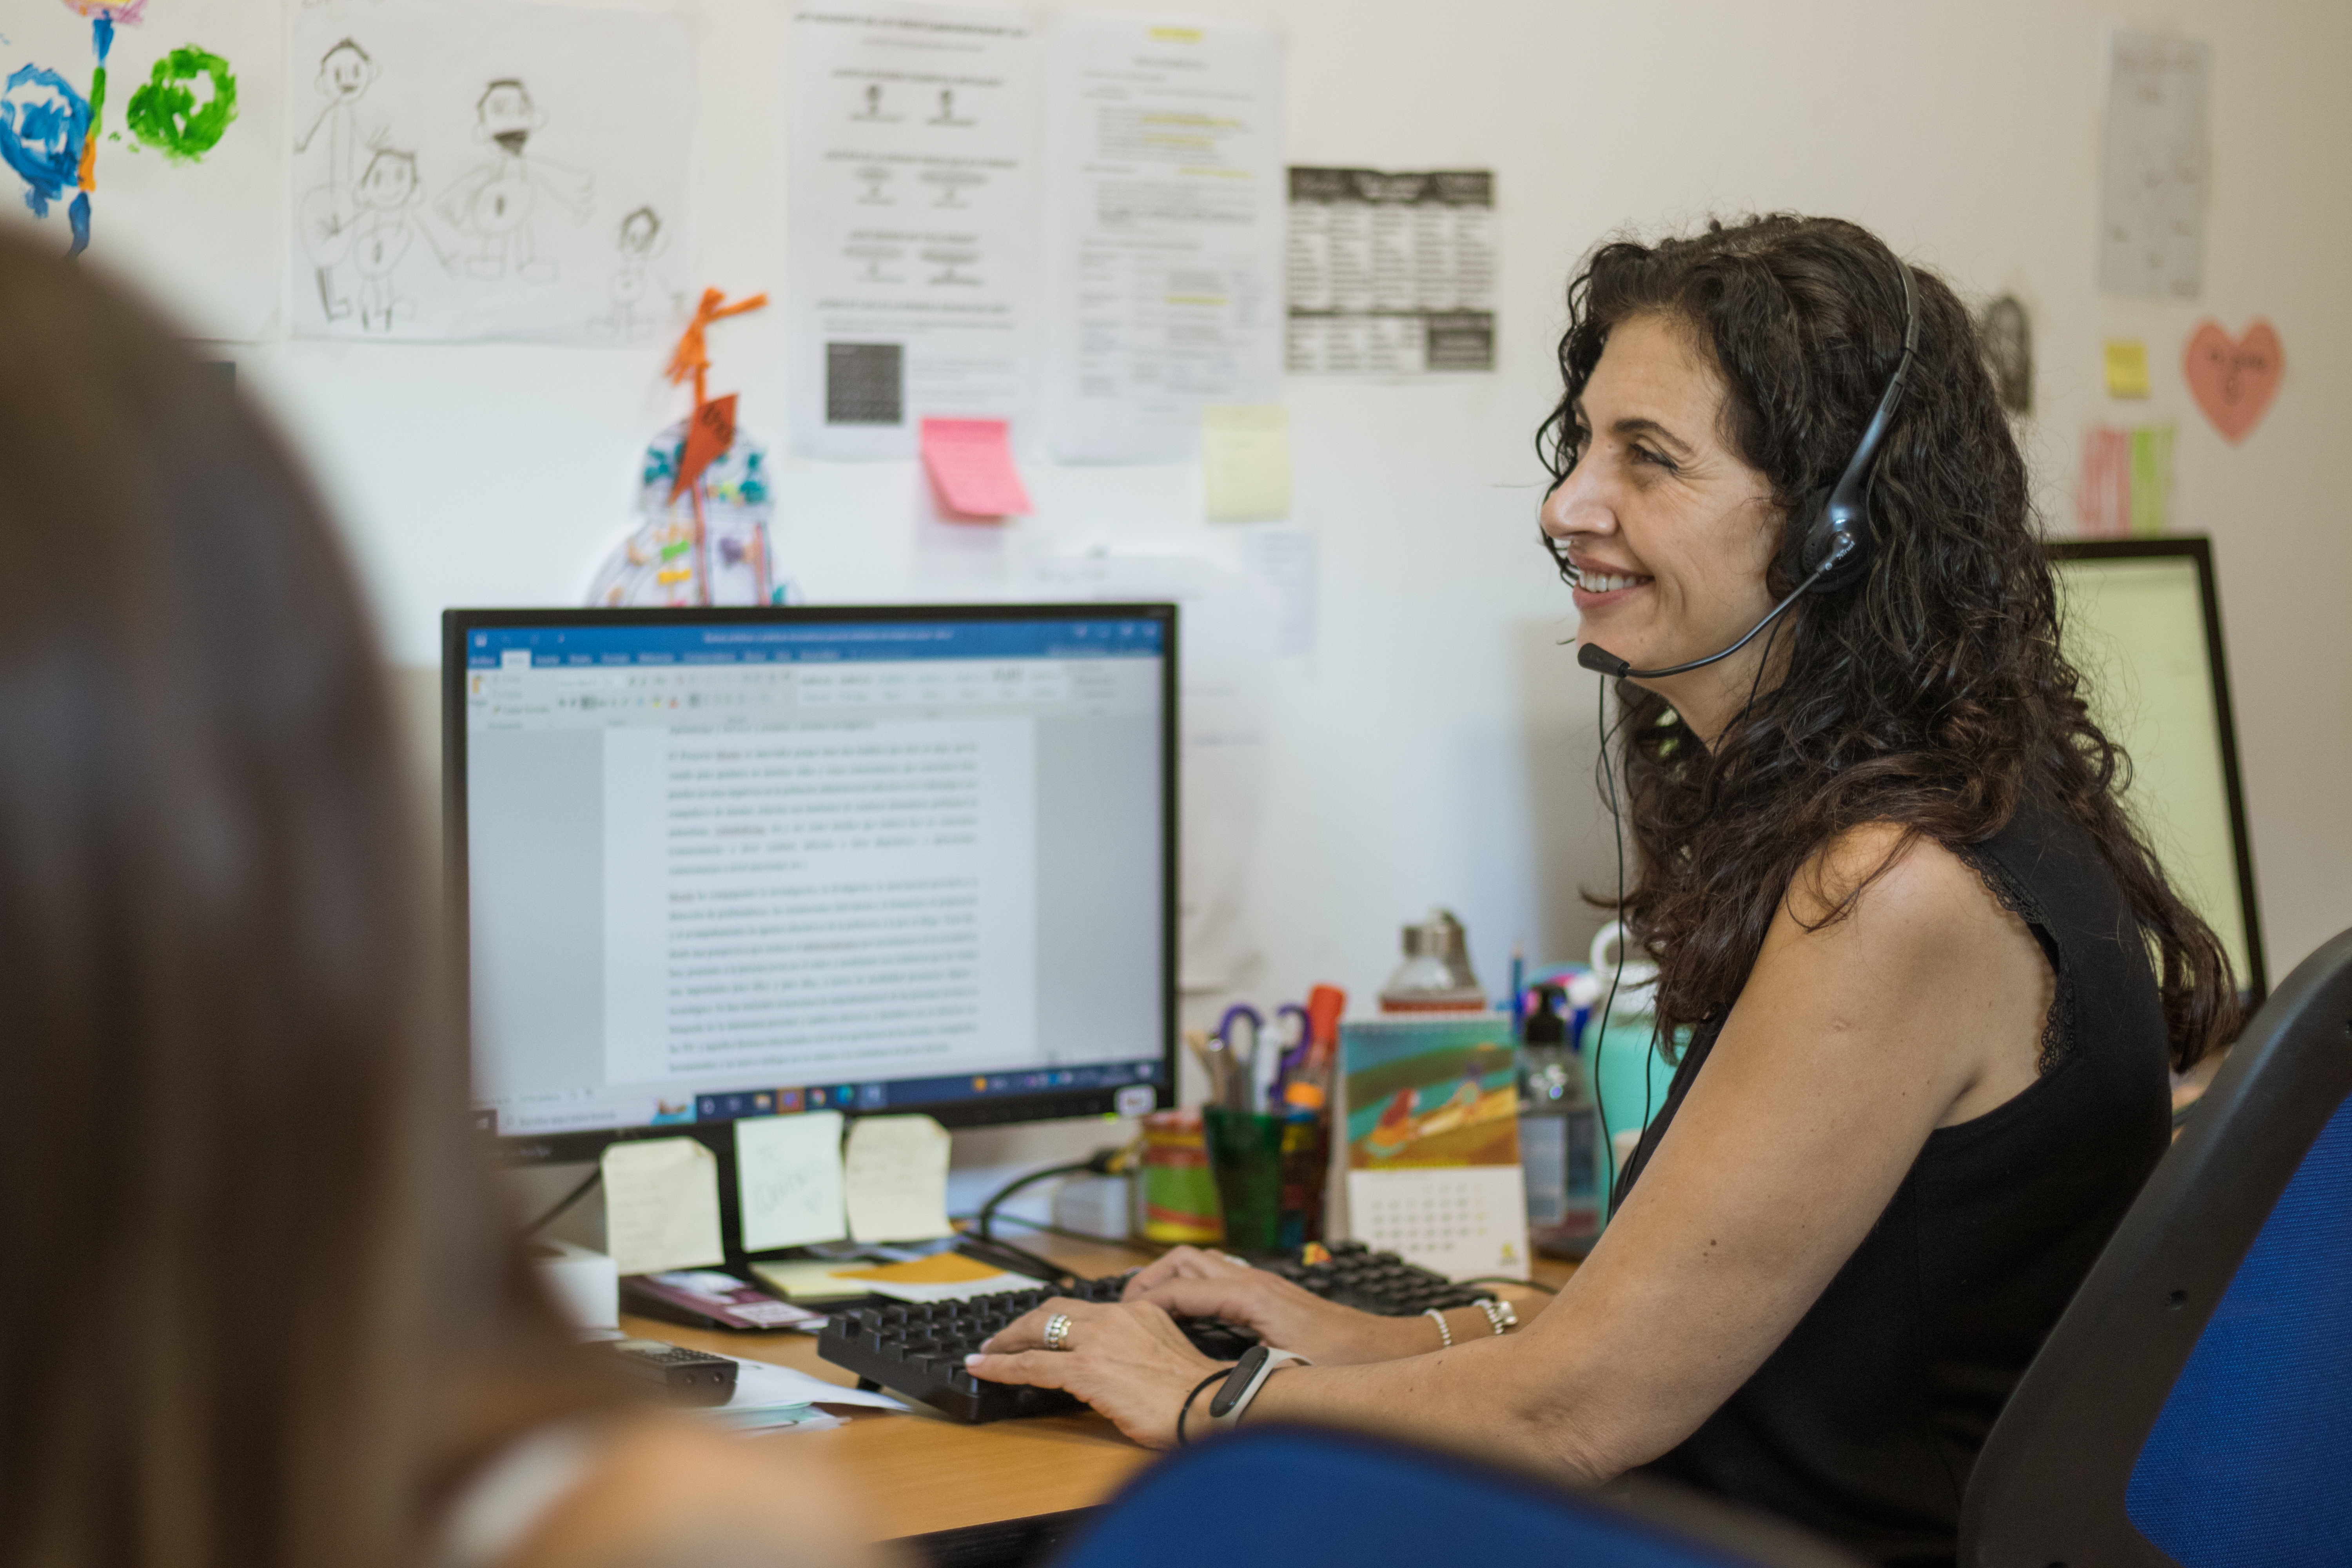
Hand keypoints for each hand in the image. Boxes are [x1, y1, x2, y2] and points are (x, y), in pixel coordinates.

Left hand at [966, 1297, 1227, 1448]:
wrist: (1209, 1407)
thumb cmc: (1196, 1394)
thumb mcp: (1166, 1353)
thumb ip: (1137, 1347)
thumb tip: (1115, 1363)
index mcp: (1138, 1311)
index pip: (1083, 1309)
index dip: (1053, 1318)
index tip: (1037, 1329)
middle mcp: (1116, 1316)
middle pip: (1055, 1310)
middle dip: (1023, 1324)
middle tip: (1002, 1338)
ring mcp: (1099, 1340)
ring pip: (1039, 1330)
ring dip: (1007, 1340)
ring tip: (987, 1352)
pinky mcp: (1085, 1369)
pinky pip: (1031, 1364)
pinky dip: (1001, 1365)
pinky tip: (983, 1368)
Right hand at [1122, 1246, 1424, 1364]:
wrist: (1381, 1348)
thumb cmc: (1342, 1360)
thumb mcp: (1288, 1369)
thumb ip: (1244, 1371)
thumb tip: (1206, 1387)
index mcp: (1250, 1295)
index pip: (1181, 1288)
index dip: (1146, 1302)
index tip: (1122, 1319)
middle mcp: (1252, 1280)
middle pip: (1185, 1259)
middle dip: (1150, 1277)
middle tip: (1127, 1306)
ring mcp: (1259, 1283)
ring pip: (1200, 1263)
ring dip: (1169, 1277)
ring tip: (1145, 1306)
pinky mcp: (1265, 1293)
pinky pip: (1215, 1276)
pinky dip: (1190, 1285)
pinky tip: (1183, 1312)